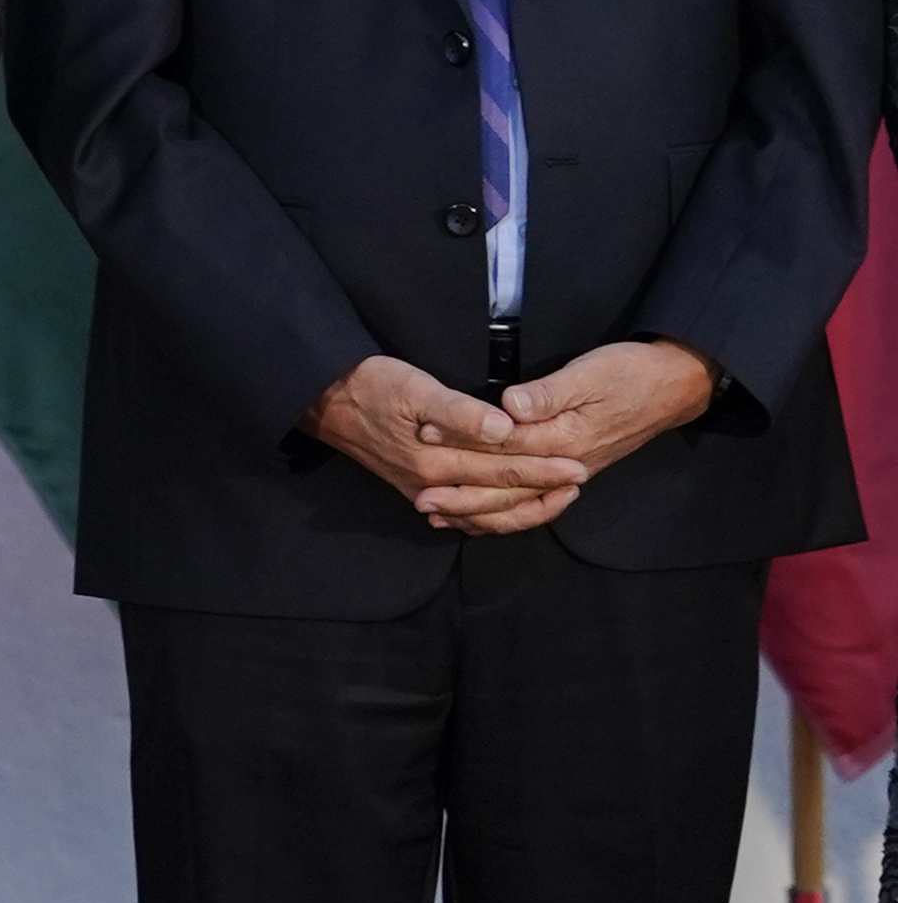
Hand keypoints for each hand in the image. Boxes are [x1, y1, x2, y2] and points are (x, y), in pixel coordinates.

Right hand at [301, 354, 589, 527]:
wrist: (321, 400)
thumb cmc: (368, 385)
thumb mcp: (413, 387)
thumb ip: (459, 411)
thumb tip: (504, 429)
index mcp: (435, 462)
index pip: (502, 469)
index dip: (543, 468)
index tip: (577, 466)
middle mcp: (431, 485)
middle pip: (498, 496)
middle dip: (542, 490)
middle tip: (580, 482)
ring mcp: (421, 491)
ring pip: (482, 513)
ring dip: (521, 508)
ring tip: (554, 499)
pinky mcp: (414, 487)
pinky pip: (461, 514)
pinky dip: (489, 517)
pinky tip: (503, 512)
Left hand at [450, 338, 720, 532]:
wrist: (674, 388)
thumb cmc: (630, 373)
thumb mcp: (590, 373)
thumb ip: (549, 393)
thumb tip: (510, 404)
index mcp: (567, 438)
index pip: (506, 446)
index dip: (464, 440)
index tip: (426, 435)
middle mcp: (568, 464)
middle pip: (508, 485)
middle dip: (463, 493)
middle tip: (420, 496)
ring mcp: (571, 472)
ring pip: (520, 501)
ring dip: (479, 510)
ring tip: (438, 514)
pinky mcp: (572, 471)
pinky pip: (534, 501)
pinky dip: (505, 511)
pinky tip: (479, 514)